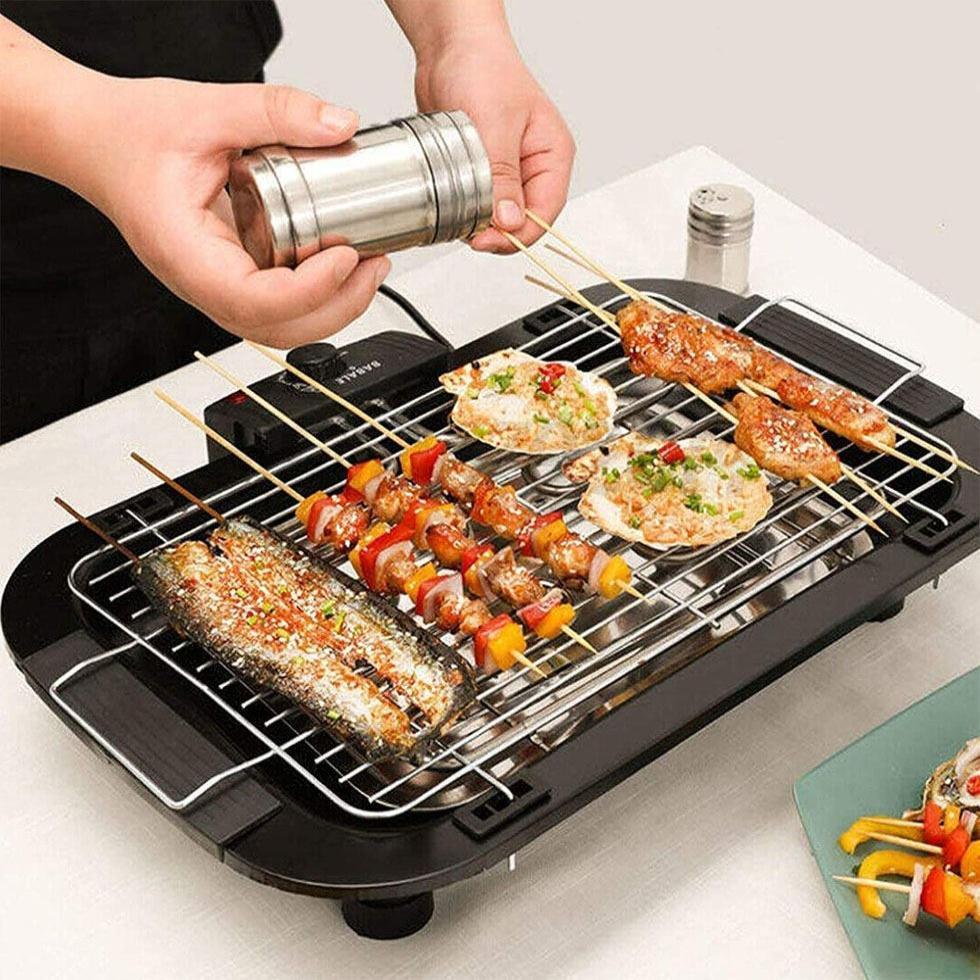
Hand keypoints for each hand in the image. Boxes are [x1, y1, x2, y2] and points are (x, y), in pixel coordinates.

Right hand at [75, 79, 390, 346]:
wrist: (95, 140)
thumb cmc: (130, 134)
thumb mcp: (206, 107)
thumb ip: (276, 111)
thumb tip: (340, 124)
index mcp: (184, 254)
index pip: (255, 302)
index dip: (309, 291)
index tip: (345, 256)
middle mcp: (200, 284)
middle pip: (277, 330)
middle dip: (337, 307)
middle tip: (374, 264)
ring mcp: (216, 287)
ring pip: (281, 327)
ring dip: (333, 308)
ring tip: (369, 268)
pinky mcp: (231, 279)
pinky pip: (277, 306)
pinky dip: (316, 296)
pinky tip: (342, 265)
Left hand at [414, 37, 574, 252]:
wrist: (451, 47)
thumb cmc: (483, 68)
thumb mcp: (495, 125)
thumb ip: (503, 177)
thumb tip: (508, 221)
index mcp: (552, 156)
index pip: (544, 213)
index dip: (517, 235)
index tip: (486, 241)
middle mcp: (533, 168)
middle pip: (521, 222)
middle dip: (495, 232)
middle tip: (467, 230)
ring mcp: (508, 172)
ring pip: (498, 218)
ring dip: (477, 222)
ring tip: (457, 211)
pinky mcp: (484, 173)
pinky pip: (478, 204)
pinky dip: (464, 210)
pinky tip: (452, 204)